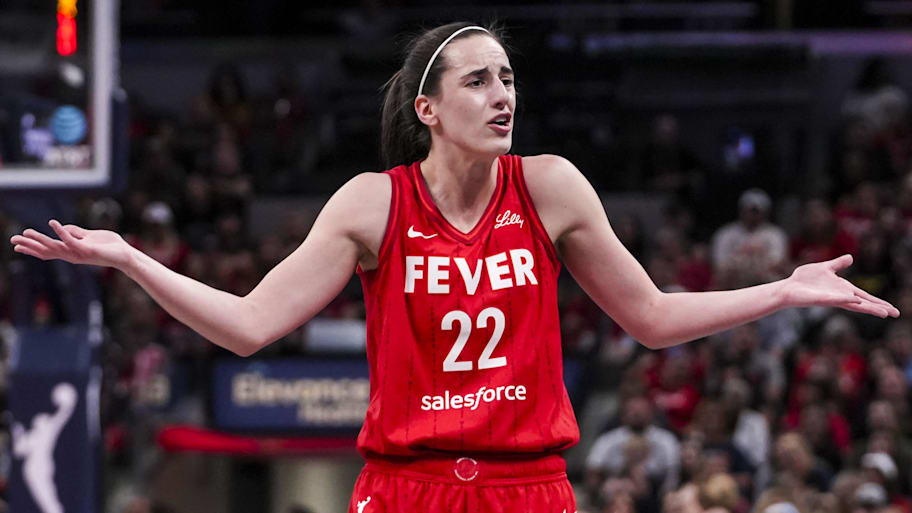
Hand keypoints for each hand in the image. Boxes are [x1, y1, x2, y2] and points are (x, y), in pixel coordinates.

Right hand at [10, 220, 133, 269]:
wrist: (126, 254)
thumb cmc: (109, 246)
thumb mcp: (89, 235)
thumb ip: (75, 232)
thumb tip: (61, 227)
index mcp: (71, 251)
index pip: (48, 250)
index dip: (33, 248)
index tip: (17, 245)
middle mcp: (72, 255)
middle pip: (46, 251)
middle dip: (29, 246)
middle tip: (13, 241)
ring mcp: (79, 254)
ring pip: (55, 247)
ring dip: (40, 239)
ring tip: (26, 232)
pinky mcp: (87, 250)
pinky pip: (71, 240)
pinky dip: (61, 232)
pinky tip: (52, 223)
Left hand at [782, 254, 898, 317]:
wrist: (788, 286)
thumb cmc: (805, 280)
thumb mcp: (826, 268)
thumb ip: (838, 264)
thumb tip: (851, 257)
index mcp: (843, 289)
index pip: (865, 297)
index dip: (878, 302)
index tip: (893, 309)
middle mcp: (840, 296)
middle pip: (863, 303)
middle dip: (879, 308)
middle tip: (896, 314)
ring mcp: (831, 299)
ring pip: (853, 304)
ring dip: (868, 307)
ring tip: (884, 312)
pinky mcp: (821, 299)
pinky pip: (836, 299)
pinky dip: (846, 299)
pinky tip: (857, 299)